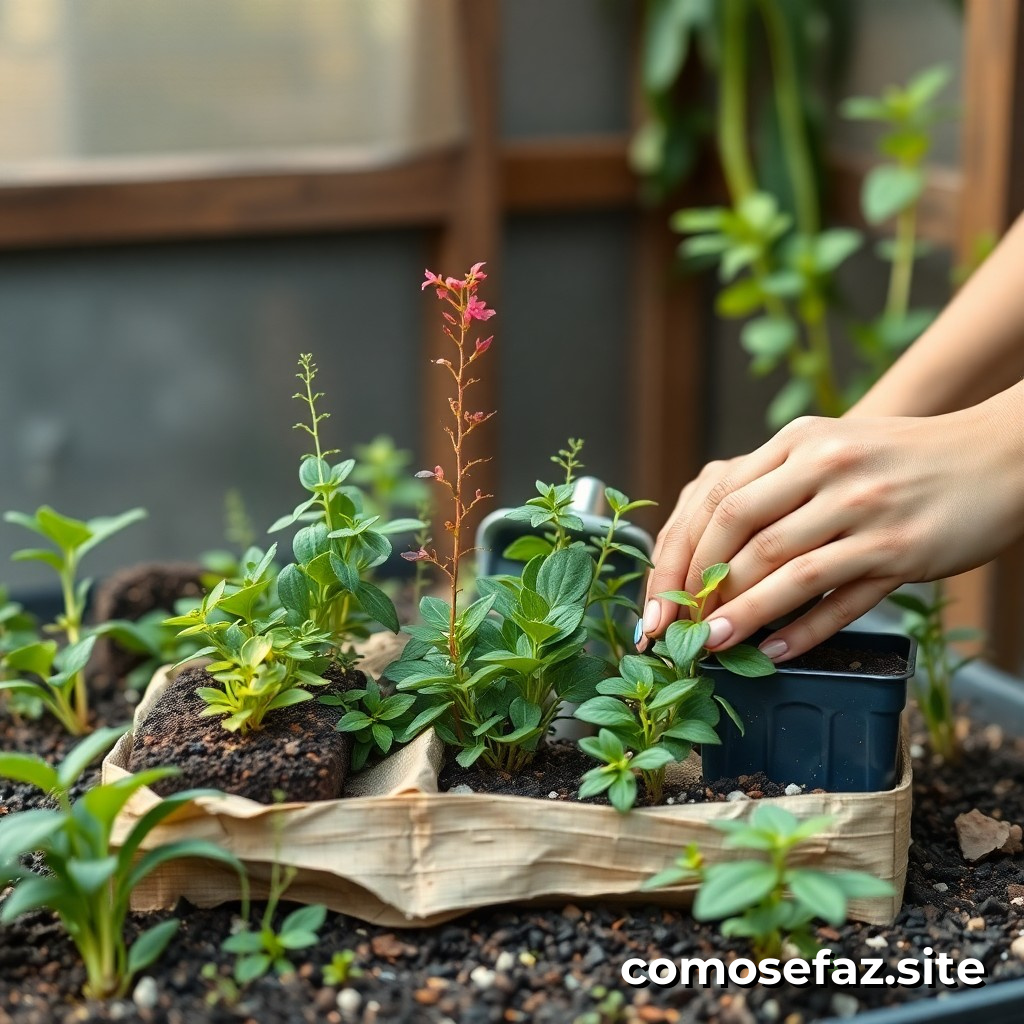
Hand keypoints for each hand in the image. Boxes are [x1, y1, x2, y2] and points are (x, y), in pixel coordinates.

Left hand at [639, 392, 1023, 661]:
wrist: (995, 454)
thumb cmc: (896, 457)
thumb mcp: (829, 446)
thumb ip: (772, 483)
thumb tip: (705, 544)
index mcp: (799, 441)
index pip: (718, 500)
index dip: (680, 553)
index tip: (659, 597)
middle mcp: (829, 469)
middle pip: (741, 533)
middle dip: (697, 587)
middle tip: (674, 630)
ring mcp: (867, 512)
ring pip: (785, 568)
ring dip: (740, 613)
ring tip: (709, 645)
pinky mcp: (902, 552)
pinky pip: (840, 598)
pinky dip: (801, 630)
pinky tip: (772, 652)